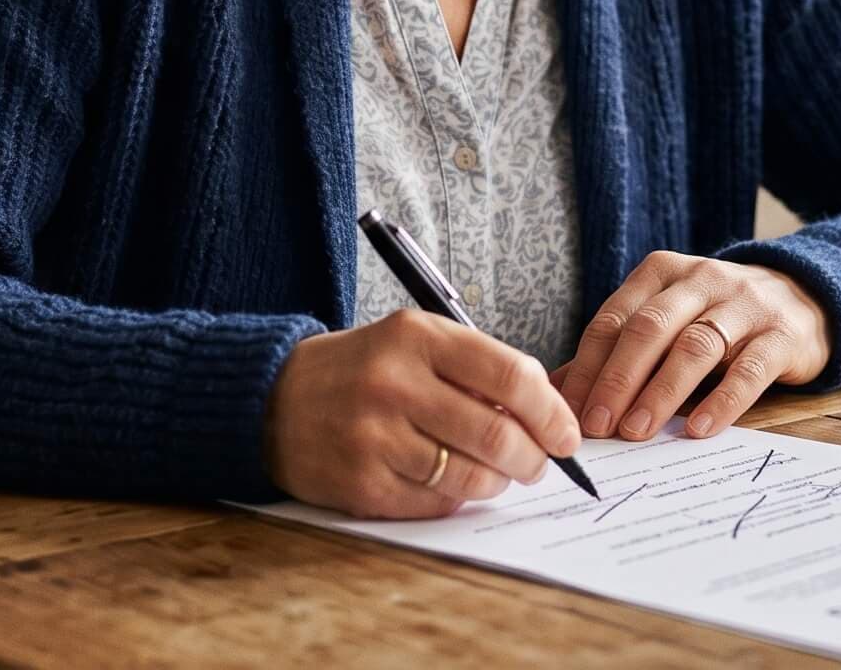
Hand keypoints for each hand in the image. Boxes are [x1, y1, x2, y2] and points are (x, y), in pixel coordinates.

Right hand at [261, 309, 581, 518]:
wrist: (273, 400)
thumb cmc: (362, 370)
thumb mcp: (413, 342)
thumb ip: (474, 368)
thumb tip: (543, 415)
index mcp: (416, 336)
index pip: (511, 376)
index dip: (552, 412)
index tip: (567, 434)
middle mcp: (394, 383)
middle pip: (497, 433)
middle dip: (534, 458)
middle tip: (539, 464)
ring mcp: (374, 437)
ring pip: (471, 477)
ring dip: (498, 483)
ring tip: (497, 475)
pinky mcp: (361, 484)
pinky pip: (435, 503)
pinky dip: (456, 499)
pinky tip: (450, 483)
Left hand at [553, 252, 830, 442]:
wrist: (804, 300)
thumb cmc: (718, 318)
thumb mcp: (669, 320)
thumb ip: (618, 350)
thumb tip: (559, 392)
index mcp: (663, 273)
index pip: (615, 319)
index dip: (589, 367)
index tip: (568, 412)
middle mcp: (701, 280)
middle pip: (650, 329)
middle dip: (618, 380)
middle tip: (597, 427)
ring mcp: (744, 305)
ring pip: (695, 347)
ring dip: (661, 392)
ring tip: (637, 432)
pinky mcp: (782, 335)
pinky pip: (749, 369)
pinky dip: (723, 400)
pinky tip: (700, 429)